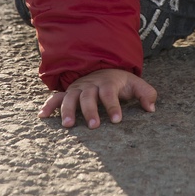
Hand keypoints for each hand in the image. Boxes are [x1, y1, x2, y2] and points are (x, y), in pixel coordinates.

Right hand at [39, 68, 156, 127]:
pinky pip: (56, 98)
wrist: (103, 69)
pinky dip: (49, 105)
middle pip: (89, 96)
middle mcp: (91, 84)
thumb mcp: (135, 84)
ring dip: (69, 111)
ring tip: (69, 126)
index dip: (113, 106)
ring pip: (71, 97)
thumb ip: (146, 94)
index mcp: (108, 82)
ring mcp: (78, 88)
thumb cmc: (120, 82)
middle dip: (91, 111)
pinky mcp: (68, 93)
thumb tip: (152, 108)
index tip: (117, 121)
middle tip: (94, 127)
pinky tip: (42, 116)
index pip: (110, 93)